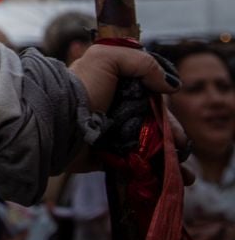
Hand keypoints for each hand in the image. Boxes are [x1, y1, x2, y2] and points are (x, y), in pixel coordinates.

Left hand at [64, 45, 190, 178]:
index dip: (167, 112)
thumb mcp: (105, 59)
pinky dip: (155, 173)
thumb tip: (170, 84)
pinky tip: (171, 181)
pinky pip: (137, 165)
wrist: (55, 122)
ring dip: (170, 161)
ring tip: (184, 175)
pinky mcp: (107, 156)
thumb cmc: (79, 88)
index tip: (175, 124)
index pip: (151, 100)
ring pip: (150, 147)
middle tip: (182, 150)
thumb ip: (140, 62)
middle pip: (155, 126)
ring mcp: (113, 134)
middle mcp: (117, 110)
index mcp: (118, 88)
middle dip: (174, 139)